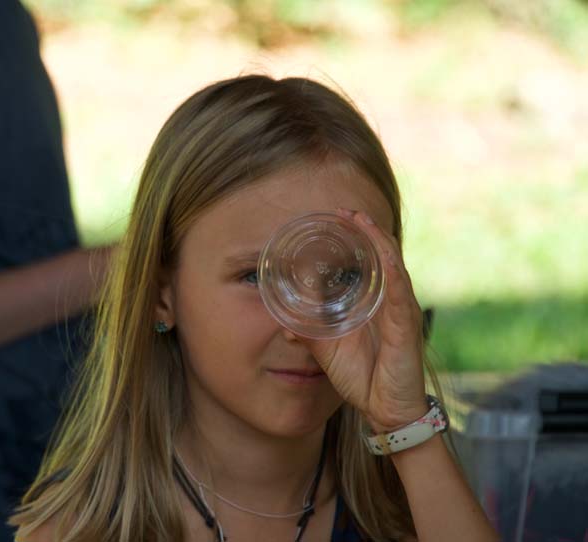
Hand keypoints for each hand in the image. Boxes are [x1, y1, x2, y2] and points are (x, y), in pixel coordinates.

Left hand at [296, 209, 427, 432]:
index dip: (358, 236)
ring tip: (361, 220)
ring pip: (393, 266)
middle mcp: (391, 301)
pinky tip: (383, 257)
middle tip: (345, 211)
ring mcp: (401, 312)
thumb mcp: (328, 349)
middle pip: (383, 255)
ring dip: (377, 241)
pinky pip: (400, 295)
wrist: (385, 411)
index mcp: (375, 302)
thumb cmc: (364, 377)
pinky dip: (392, 273)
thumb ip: (311, 332)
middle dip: (366, 230)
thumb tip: (286, 323)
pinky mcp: (406, 328)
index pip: (371, 260)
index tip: (337, 216)